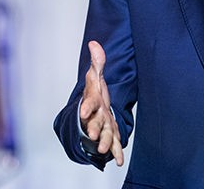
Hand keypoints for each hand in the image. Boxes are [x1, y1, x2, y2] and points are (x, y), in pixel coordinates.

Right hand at [80, 40, 123, 165]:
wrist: (93, 110)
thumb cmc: (95, 92)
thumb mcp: (96, 76)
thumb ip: (97, 61)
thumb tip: (94, 42)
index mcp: (92, 101)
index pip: (89, 103)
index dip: (87, 107)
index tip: (84, 112)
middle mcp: (96, 115)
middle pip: (95, 122)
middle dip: (94, 128)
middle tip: (94, 135)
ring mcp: (103, 126)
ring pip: (104, 135)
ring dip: (105, 143)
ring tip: (105, 150)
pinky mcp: (111, 134)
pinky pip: (114, 143)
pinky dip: (116, 152)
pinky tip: (118, 161)